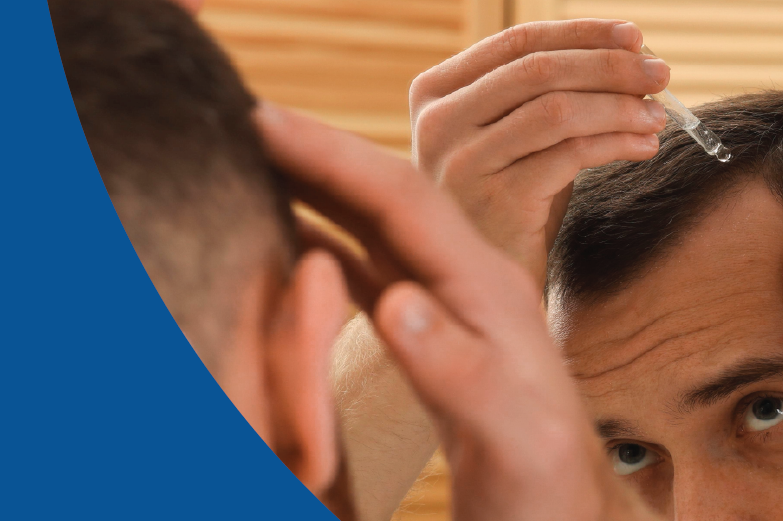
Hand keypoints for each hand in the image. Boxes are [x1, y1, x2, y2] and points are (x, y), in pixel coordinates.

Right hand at [256, 103, 656, 520]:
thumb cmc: (545, 491)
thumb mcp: (509, 437)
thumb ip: (455, 369)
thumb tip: (393, 302)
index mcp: (487, 295)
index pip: (401, 200)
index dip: (330, 154)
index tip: (262, 119)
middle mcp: (469, 285)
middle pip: (383, 195)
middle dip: (314, 151)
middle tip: (236, 117)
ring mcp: (451, 308)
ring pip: (372, 227)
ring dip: (315, 188)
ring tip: (249, 160)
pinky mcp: (433, 338)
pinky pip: (368, 272)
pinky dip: (320, 246)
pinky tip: (282, 241)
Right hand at [410, 19, 668, 282]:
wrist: (484, 293)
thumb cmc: (507, 209)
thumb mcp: (514, 139)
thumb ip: (548, 94)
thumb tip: (630, 51)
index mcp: (435, 93)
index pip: (517, 41)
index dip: (583, 34)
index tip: (635, 37)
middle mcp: (437, 122)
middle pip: (540, 70)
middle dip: (611, 66)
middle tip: (661, 74)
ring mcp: (460, 162)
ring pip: (558, 109)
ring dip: (620, 106)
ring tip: (657, 116)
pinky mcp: (495, 202)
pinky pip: (569, 154)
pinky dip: (616, 143)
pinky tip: (644, 147)